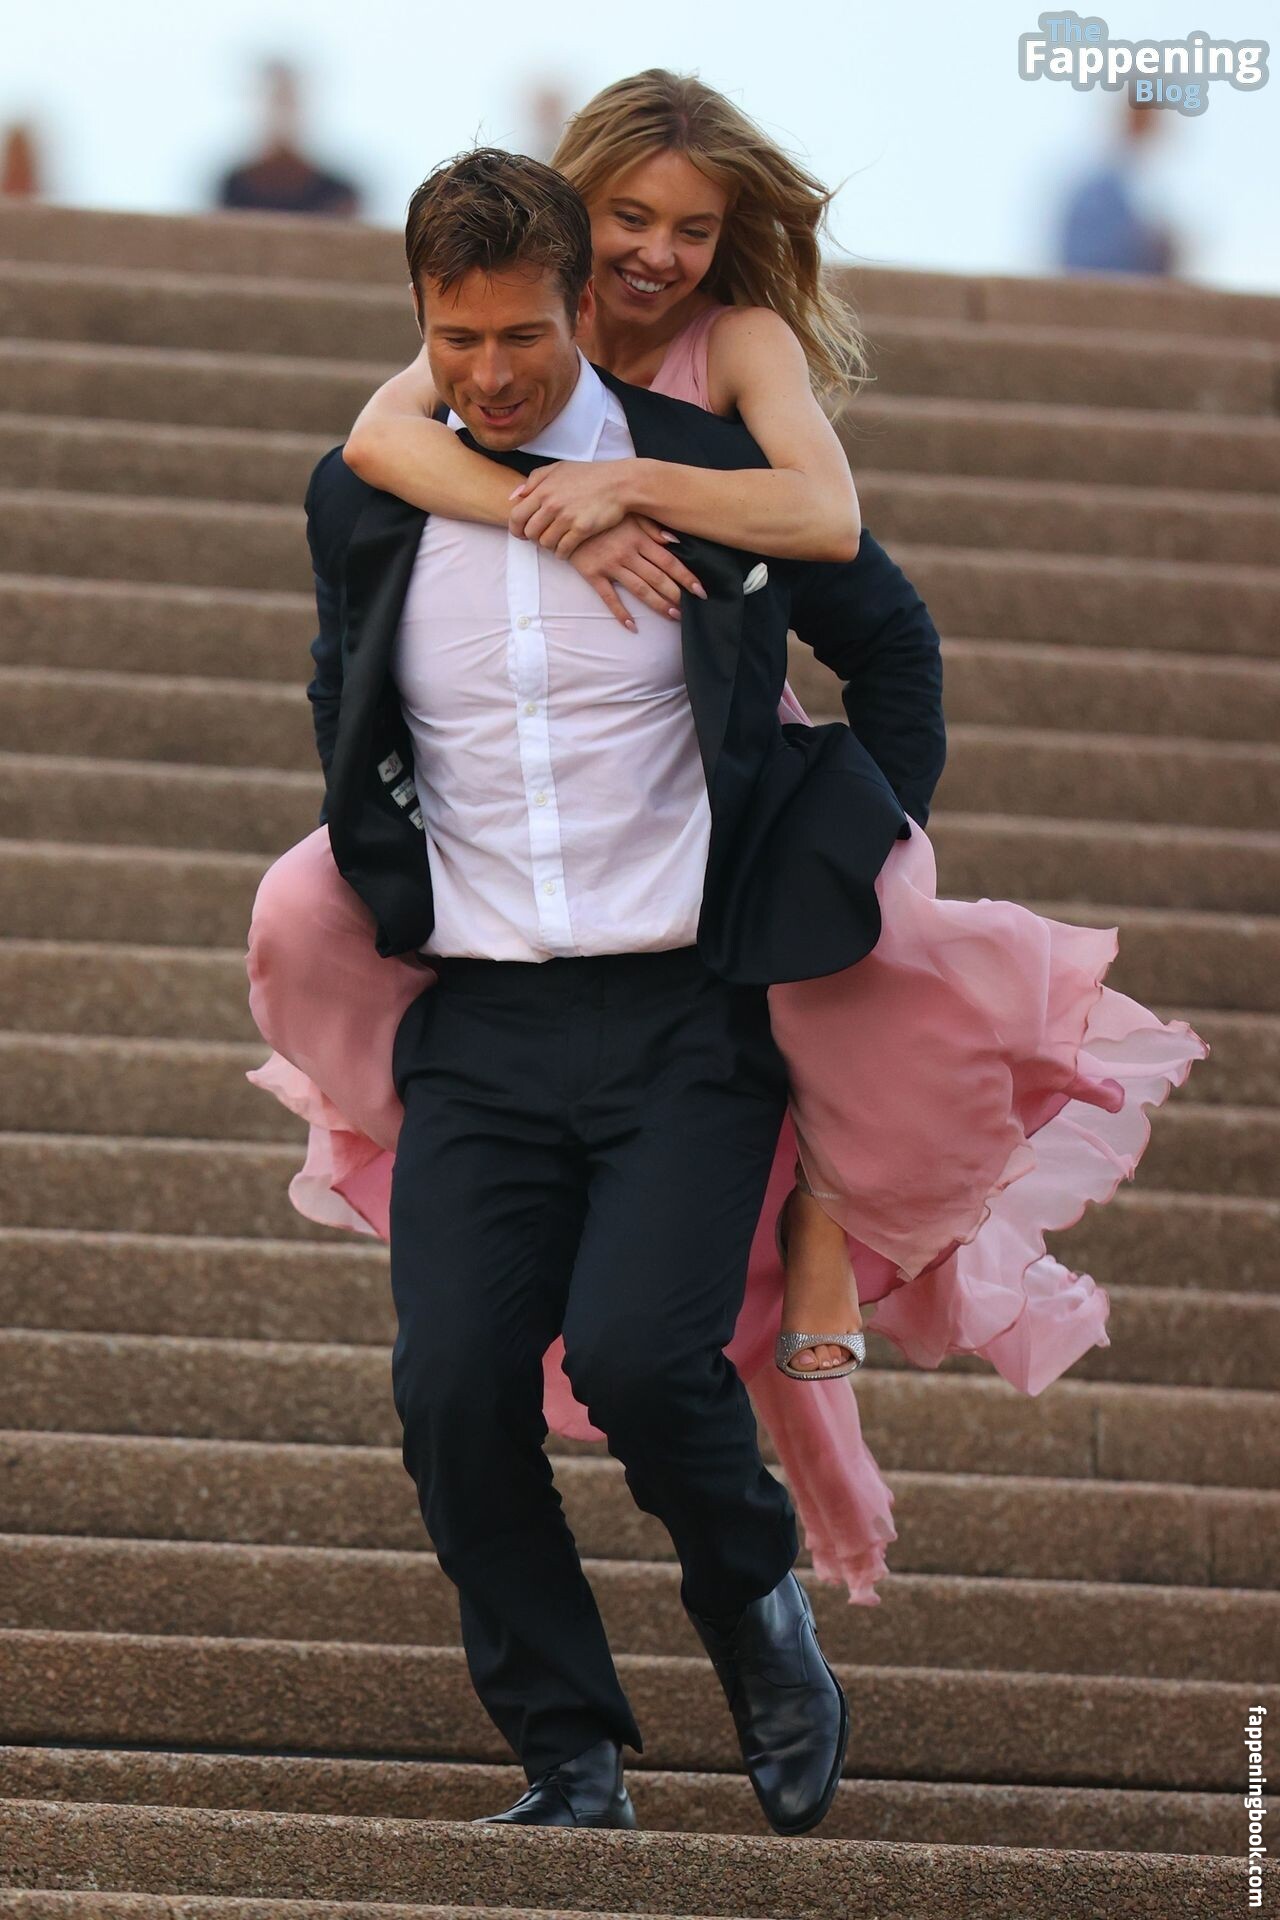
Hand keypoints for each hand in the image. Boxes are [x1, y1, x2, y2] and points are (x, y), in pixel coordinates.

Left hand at [508, 460, 634, 555]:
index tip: (521, 533)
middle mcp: (552, 504)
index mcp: (544, 490)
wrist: (619, 483)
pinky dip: (562, 553)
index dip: (515, 529)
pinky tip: (566, 550)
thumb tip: (514, 496)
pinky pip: (563, 550)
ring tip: (556, 541)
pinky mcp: (582, 530)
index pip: (517, 516)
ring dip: (549, 545)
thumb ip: (534, 480)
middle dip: (533, 538)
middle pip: (529, 533)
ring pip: (545, 543)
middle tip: (542, 536)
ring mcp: (567, 518)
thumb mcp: (559, 468)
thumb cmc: (589, 475)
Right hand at [569, 515, 706, 630]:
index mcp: (638, 538)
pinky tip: (632, 626)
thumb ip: (652, 527)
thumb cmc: (602, 515)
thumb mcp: (629, 514)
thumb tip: (675, 542)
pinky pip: (609, 597)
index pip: (668, 561)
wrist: (566, 517)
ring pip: (639, 589)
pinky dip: (620, 613)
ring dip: (657, 604)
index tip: (700, 590)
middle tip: (689, 610)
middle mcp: (627, 553)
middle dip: (675, 595)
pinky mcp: (593, 574)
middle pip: (657, 578)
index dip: (686, 577)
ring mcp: (610, 565)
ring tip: (673, 616)